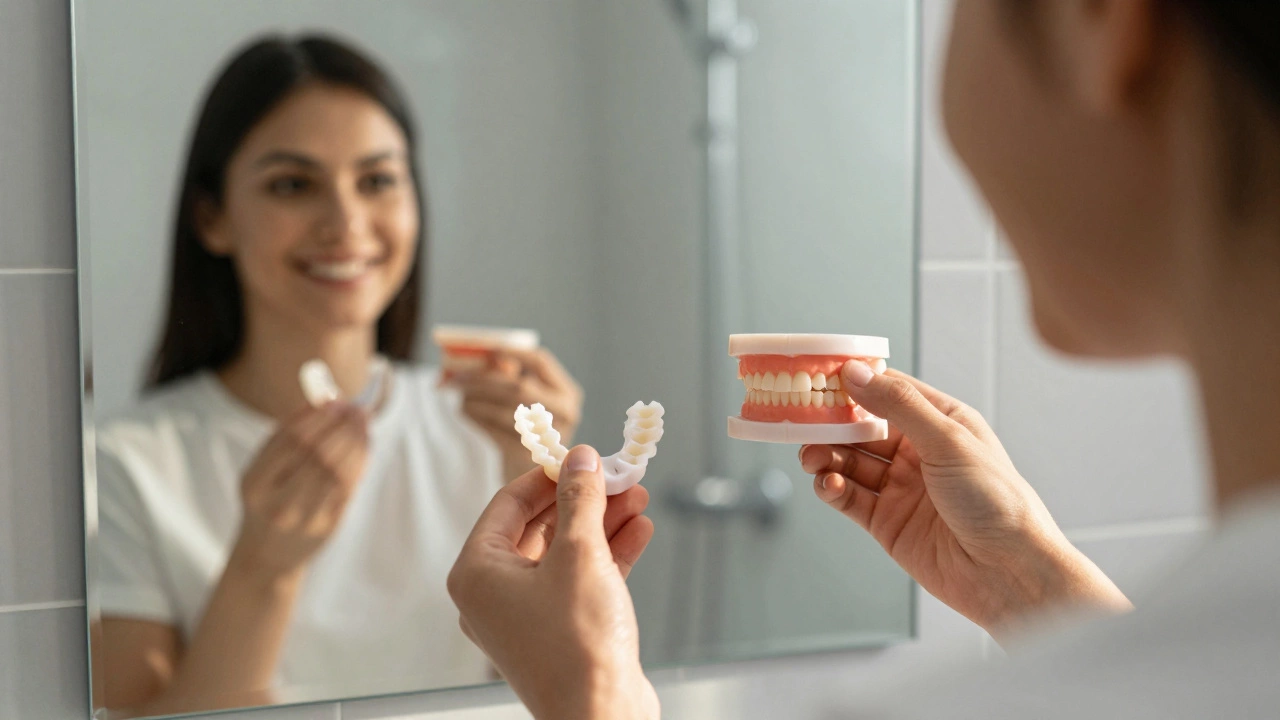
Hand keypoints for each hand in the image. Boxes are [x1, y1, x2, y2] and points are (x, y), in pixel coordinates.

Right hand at [231, 403, 369, 582]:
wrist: (266, 557)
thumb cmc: (266, 502)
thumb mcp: (260, 472)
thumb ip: (284, 437)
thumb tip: (323, 400)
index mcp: (255, 484)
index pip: (291, 441)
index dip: (317, 417)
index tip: (335, 401)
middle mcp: (278, 503)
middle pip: (318, 454)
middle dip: (342, 426)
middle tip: (357, 409)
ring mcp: (305, 518)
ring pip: (338, 471)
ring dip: (356, 441)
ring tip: (363, 424)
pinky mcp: (328, 527)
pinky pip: (349, 487)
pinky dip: (360, 461)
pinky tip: (364, 445)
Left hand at [448, 446, 658, 719]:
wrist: (602, 715)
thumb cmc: (578, 642)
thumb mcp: (580, 553)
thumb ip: (580, 499)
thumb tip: (581, 459)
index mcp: (476, 573)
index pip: (509, 504)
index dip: (549, 475)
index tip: (583, 456)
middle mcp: (493, 595)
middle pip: (539, 527)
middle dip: (584, 500)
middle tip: (618, 475)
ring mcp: (526, 616)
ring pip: (564, 553)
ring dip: (602, 523)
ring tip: (638, 497)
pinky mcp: (558, 632)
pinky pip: (579, 581)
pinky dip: (607, 556)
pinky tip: (639, 531)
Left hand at [453, 347, 583, 477]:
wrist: (526, 474)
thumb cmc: (525, 428)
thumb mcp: (527, 399)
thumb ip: (512, 376)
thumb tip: (487, 357)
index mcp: (567, 392)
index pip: (541, 362)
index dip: (512, 353)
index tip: (488, 350)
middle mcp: (565, 413)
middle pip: (520, 386)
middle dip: (484, 378)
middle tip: (458, 374)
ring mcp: (548, 437)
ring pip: (504, 408)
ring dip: (475, 397)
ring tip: (458, 391)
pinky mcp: (526, 455)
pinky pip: (494, 428)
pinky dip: (475, 415)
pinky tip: (464, 409)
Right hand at [800, 362, 1129, 641]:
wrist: (1009, 572)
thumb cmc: (998, 502)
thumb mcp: (948, 440)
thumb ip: (898, 406)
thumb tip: (857, 373)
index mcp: (941, 422)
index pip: (888, 391)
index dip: (854, 383)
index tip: (819, 377)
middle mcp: (919, 452)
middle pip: (861, 428)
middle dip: (831, 425)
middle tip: (804, 423)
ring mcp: (902, 488)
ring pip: (850, 462)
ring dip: (826, 457)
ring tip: (813, 459)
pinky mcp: (887, 522)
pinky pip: (850, 498)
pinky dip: (833, 489)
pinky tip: (829, 485)